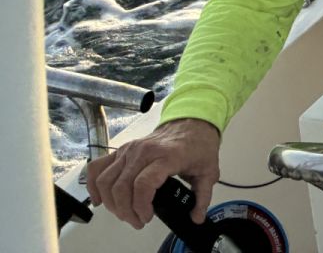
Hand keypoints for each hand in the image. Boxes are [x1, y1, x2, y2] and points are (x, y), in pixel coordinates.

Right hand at [87, 118, 220, 228]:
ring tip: (125, 213)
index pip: (143, 183)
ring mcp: (129, 150)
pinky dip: (93, 185)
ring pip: (106, 181)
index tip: (147, 217)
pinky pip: (97, 168)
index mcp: (167, 156)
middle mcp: (144, 152)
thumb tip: (196, 217)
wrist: (191, 123)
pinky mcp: (121, 150)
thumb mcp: (209, 171)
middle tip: (138, 220)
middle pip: (121, 186)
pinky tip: (101, 200)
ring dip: (111, 203)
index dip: (141, 206)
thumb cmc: (198, 146)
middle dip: (126, 211)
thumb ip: (203, 196)